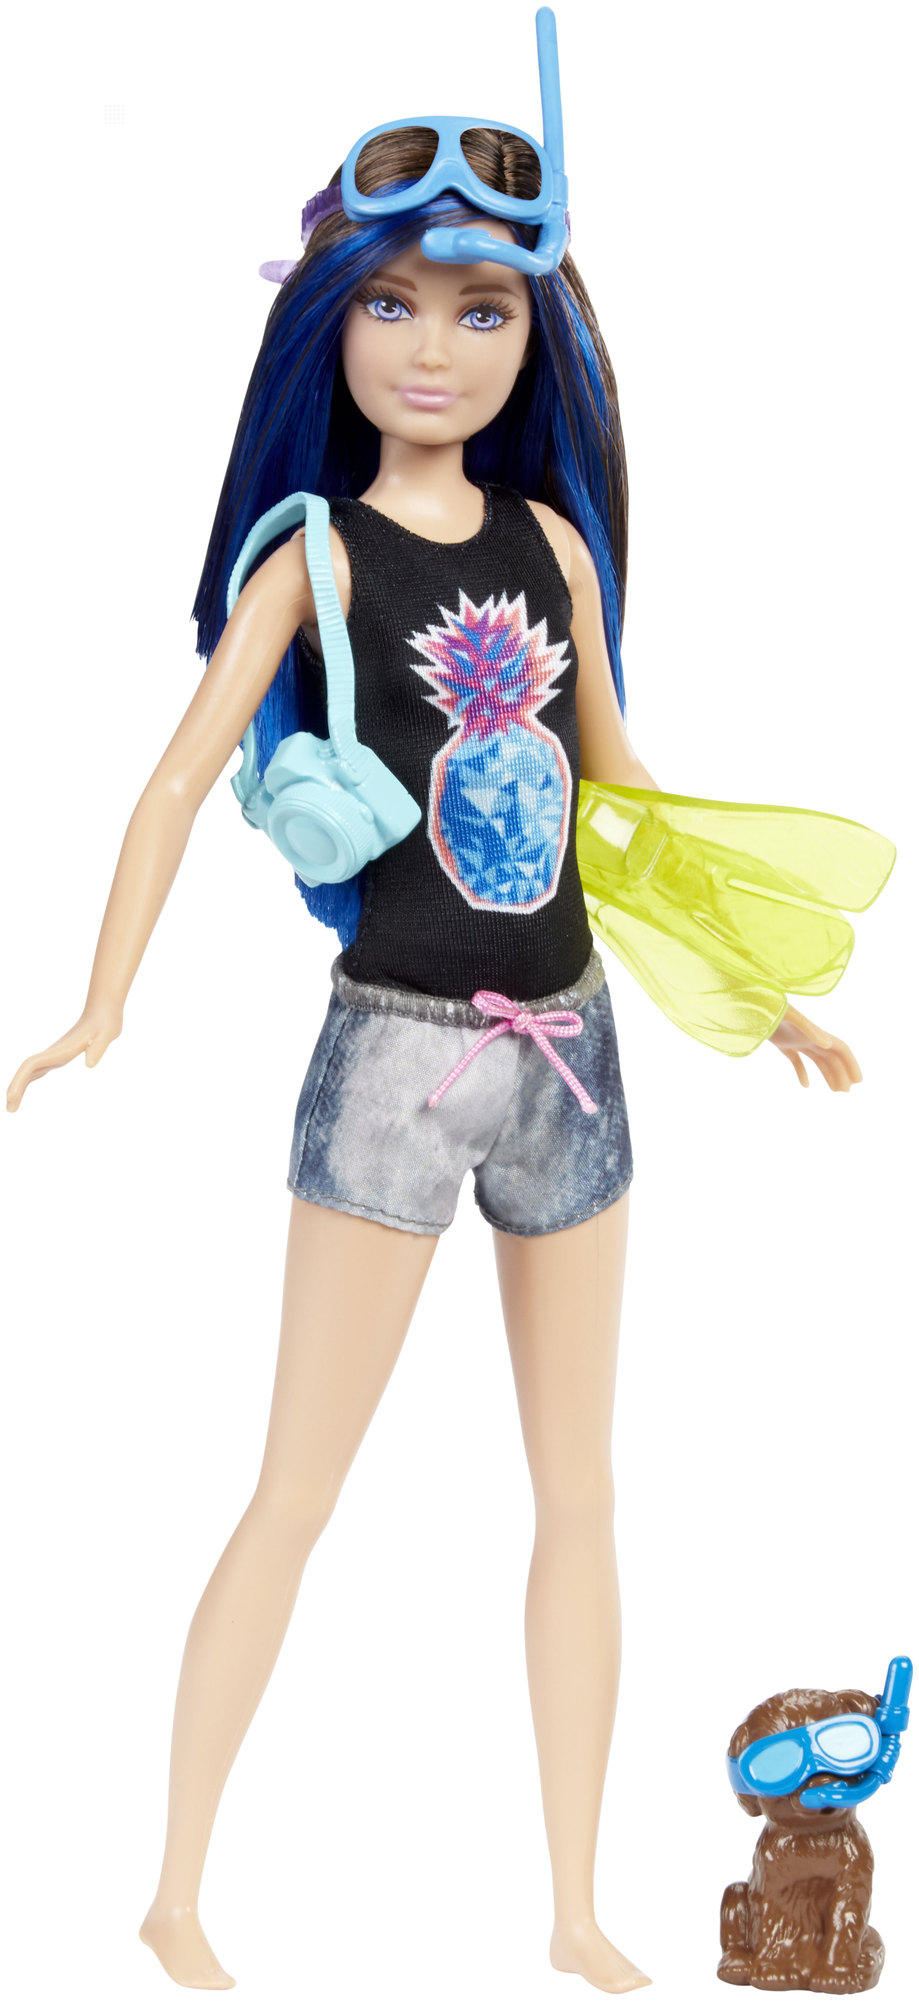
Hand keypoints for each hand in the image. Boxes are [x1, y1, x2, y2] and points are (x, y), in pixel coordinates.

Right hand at [7, 1001, 123, 1110]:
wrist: (102, 1011)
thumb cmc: (105, 1023)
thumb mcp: (107, 1034)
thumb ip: (98, 1048)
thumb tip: (89, 1065)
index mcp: (60, 1050)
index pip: (32, 1065)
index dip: (20, 1080)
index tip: (12, 1096)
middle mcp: (53, 1052)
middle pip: (27, 1070)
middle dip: (16, 1087)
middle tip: (9, 1109)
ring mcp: (54, 1053)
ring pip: (30, 1070)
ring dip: (19, 1086)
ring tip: (12, 1107)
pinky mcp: (59, 1055)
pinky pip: (39, 1069)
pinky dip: (29, 1079)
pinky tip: (25, 1087)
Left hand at [768, 1003, 861, 1090]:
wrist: (755, 1003)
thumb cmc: (774, 1008)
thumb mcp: (792, 1017)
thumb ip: (810, 1030)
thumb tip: (828, 1044)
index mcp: (816, 1033)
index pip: (840, 1049)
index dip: (851, 1064)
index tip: (858, 1081)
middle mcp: (810, 1037)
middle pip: (832, 1058)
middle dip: (841, 1074)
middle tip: (845, 1092)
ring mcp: (798, 1040)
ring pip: (818, 1061)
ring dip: (828, 1074)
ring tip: (836, 1091)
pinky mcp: (784, 1044)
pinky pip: (797, 1061)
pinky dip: (802, 1072)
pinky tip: (805, 1085)